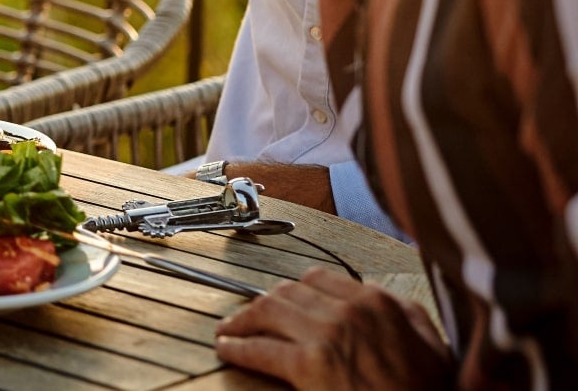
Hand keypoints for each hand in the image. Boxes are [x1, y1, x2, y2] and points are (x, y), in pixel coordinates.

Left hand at [214, 269, 450, 389]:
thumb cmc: (429, 390)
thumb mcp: (431, 343)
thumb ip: (405, 314)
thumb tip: (383, 300)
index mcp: (377, 302)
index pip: (320, 279)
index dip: (295, 290)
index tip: (284, 300)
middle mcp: (349, 310)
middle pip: (288, 292)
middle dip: (265, 304)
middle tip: (251, 316)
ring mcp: (326, 335)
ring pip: (269, 311)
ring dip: (243, 320)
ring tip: (230, 330)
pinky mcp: (308, 365)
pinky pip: (261, 348)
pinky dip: (238, 347)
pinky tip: (227, 349)